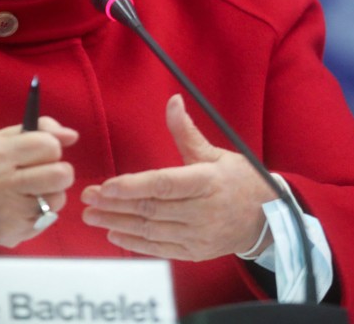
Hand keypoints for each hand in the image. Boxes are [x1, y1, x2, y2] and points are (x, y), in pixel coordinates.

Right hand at [0, 116, 77, 252]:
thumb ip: (38, 130)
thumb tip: (72, 136)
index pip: (49, 146)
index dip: (51, 146)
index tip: (41, 149)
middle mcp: (3, 185)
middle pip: (61, 175)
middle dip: (60, 170)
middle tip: (45, 170)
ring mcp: (8, 213)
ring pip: (58, 199)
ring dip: (51, 192)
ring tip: (29, 189)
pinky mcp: (12, 234)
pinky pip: (46, 219)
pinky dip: (40, 211)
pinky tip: (20, 205)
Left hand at [81, 94, 275, 260]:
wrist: (266, 219)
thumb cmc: (238, 181)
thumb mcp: (215, 153)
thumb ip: (187, 132)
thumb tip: (173, 101)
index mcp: (207, 182)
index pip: (164, 185)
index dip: (133, 186)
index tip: (106, 186)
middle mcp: (202, 212)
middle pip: (151, 209)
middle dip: (115, 204)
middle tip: (88, 198)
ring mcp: (198, 236)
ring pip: (151, 231)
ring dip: (118, 223)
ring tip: (92, 216)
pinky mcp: (195, 253)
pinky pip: (160, 250)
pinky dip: (135, 244)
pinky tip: (114, 234)